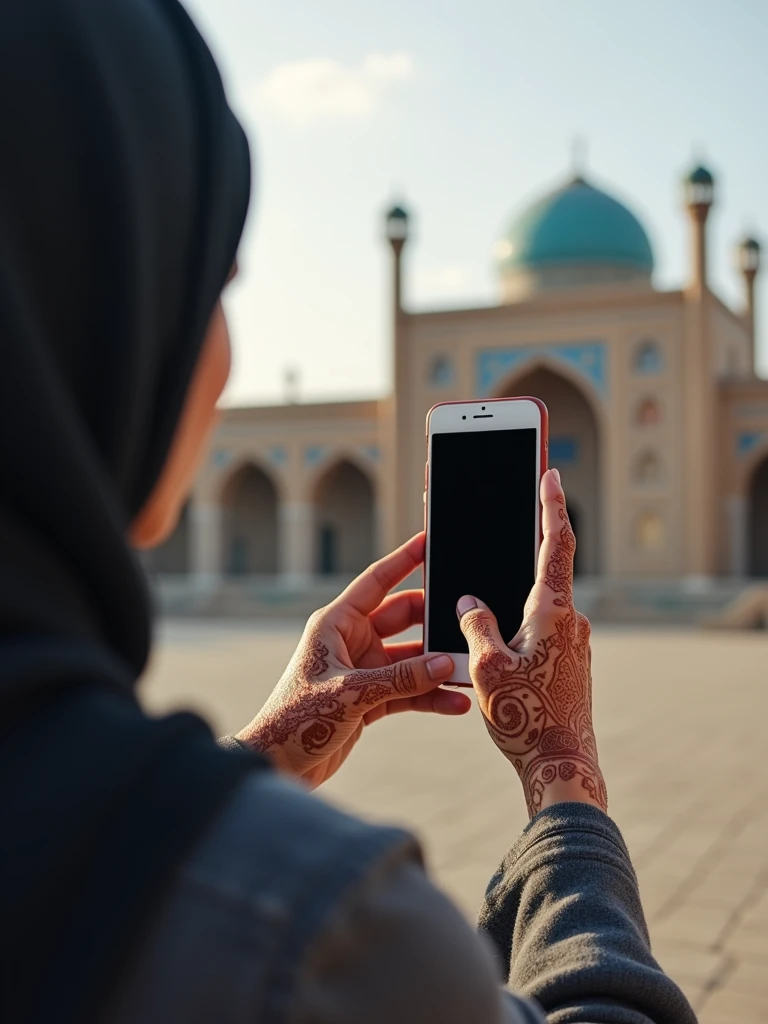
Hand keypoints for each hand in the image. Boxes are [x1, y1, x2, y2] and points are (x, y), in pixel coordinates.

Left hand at [237, 534, 470, 787]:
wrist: (278, 764)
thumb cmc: (297, 721)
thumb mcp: (350, 693)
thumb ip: (400, 679)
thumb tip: (445, 664)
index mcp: (336, 623)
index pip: (377, 581)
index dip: (404, 560)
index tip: (430, 541)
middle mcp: (351, 640)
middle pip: (403, 618)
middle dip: (434, 621)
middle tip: (467, 620)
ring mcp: (363, 669)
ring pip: (411, 658)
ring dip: (437, 665)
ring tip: (469, 670)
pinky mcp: (371, 698)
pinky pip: (409, 690)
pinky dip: (430, 696)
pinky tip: (455, 703)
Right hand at [456, 468, 606, 818]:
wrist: (563, 766)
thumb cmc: (525, 718)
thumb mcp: (487, 667)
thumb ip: (476, 625)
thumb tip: (471, 604)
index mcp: (552, 611)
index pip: (554, 542)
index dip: (550, 504)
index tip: (550, 472)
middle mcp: (570, 621)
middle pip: (542, 573)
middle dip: (516, 555)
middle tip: (498, 534)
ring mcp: (574, 643)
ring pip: (537, 608)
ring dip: (512, 603)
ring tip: (481, 617)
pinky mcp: (570, 663)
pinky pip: (541, 632)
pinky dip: (518, 628)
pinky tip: (497, 651)